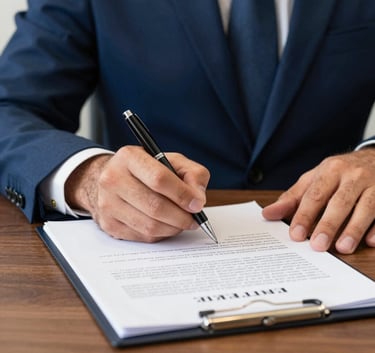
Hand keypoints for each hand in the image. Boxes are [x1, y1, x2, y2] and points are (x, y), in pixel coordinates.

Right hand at [65, 146, 209, 241]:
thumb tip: (198, 200)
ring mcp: (107, 203)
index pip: (159, 179)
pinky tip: (165, 225)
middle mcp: (113, 179)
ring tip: (182, 222)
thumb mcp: (173, 161)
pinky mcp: (108, 224)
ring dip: (173, 228)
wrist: (113, 180)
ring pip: (150, 226)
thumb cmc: (147, 170)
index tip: (197, 204)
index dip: (182, 195)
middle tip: (194, 219)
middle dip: (181, 217)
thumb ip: (193, 174)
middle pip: (155, 206)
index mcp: (130, 157)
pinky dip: (160, 234)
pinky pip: (143, 236)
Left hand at [262, 149, 374, 253]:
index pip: (315, 195)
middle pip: (339, 202)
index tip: (295, 234)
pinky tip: (372, 241)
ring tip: (342, 248)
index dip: (304, 215)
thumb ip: (293, 197)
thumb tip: (267, 214)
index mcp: (330, 170)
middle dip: (328, 225)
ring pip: (366, 207)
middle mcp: (353, 175)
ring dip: (354, 229)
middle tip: (317, 246)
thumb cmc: (339, 172)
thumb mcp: (314, 178)